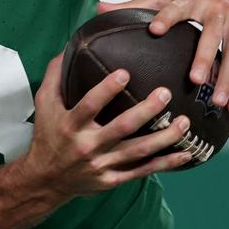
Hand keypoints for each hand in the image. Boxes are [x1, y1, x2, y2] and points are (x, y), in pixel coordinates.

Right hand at [19, 55, 191, 198]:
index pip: (89, 105)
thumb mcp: (44, 104)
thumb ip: (55, 76)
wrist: (45, 179)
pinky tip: (185, 154)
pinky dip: (164, 163)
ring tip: (183, 122)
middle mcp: (87, 145)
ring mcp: (101, 164)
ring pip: (138, 151)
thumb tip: (69, 48)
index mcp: (70, 125)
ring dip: (164, 137)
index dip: (107, 89)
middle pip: (122, 127)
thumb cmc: (47, 136)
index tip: (125, 72)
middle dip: (146, 110)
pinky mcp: (112, 179)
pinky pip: (142, 171)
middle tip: (165, 93)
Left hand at [98, 0, 228, 113]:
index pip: (178, 6)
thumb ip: (136, 4)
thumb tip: (100, 10)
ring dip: (228, 80)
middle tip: (195, 80)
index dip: (167, 16)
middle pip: (211, 36)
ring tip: (218, 103)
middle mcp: (218, 10)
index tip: (155, 29)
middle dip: (205, 58)